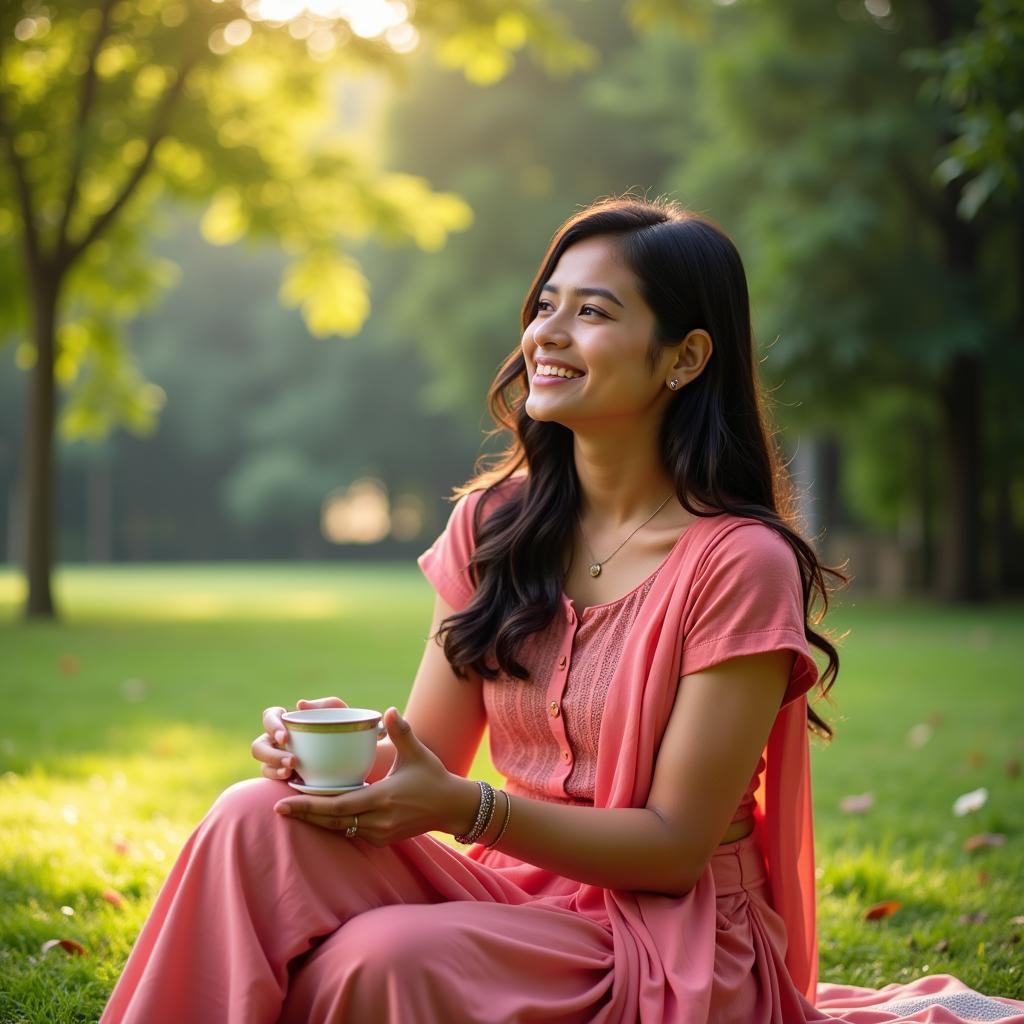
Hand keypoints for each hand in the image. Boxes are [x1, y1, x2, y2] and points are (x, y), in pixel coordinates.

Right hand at [250, 696, 346, 781]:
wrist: (359, 756)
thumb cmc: (346, 729)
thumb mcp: (341, 713)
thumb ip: (325, 704)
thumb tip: (300, 704)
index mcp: (288, 722)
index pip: (270, 716)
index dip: (272, 725)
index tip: (285, 737)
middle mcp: (279, 741)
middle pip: (259, 745)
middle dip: (271, 754)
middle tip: (292, 760)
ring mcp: (279, 761)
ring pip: (263, 765)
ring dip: (274, 768)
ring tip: (291, 771)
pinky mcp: (285, 777)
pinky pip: (272, 779)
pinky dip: (279, 778)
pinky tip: (292, 780)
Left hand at [272, 707, 475, 845]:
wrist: (452, 807)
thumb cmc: (433, 776)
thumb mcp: (418, 753)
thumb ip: (402, 732)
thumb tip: (390, 710)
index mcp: (384, 798)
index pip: (339, 805)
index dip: (310, 803)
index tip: (286, 797)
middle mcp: (379, 820)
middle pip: (333, 822)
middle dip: (304, 814)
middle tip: (277, 807)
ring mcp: (380, 833)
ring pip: (340, 830)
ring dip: (316, 821)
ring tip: (291, 811)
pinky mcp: (382, 839)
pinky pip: (351, 833)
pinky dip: (333, 825)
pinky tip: (316, 816)